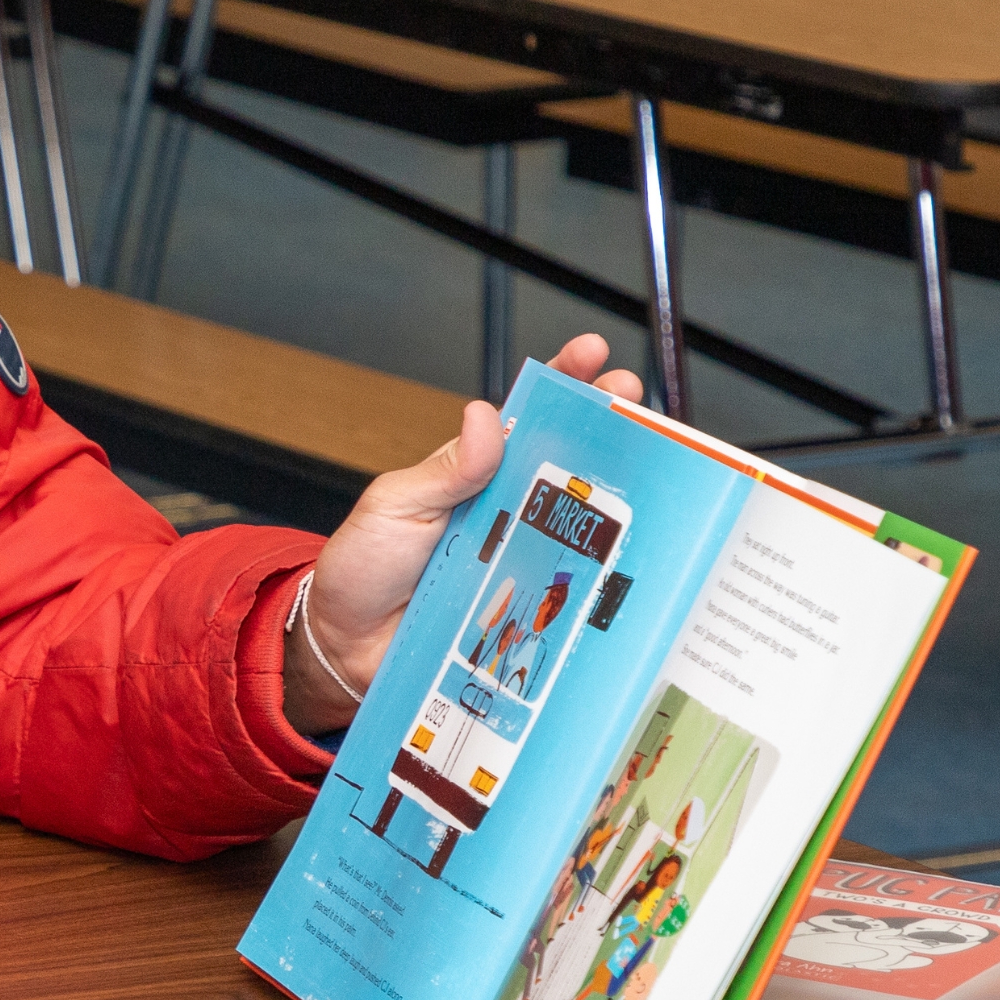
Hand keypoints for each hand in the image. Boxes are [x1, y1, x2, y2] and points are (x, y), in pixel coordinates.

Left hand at [283, 333, 643, 738]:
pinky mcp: (525, 607)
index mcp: (475, 475)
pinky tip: (629, 561)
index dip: (563, 383)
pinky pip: (567, 590)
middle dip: (613, 430)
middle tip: (637, 403)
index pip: (526, 418)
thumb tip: (484, 417)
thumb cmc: (364, 568)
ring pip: (582, 526)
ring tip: (653, 473)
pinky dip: (598, 578)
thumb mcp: (395, 507)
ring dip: (621, 503)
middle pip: (572, 465)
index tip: (593, 353)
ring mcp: (521, 558)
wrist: (346, 647)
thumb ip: (443, 471)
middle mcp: (507, 513)